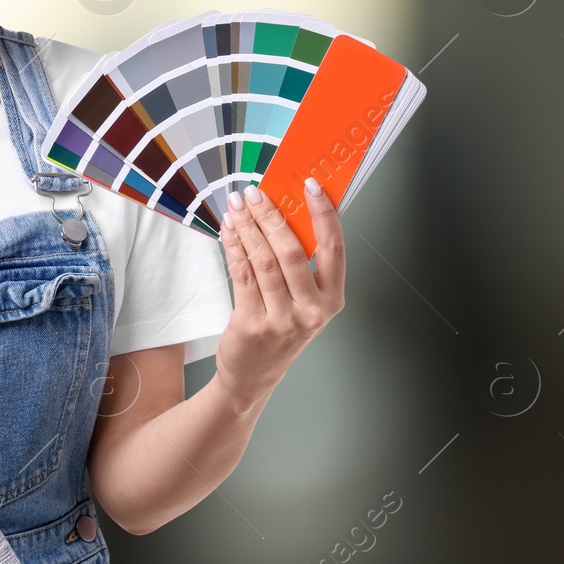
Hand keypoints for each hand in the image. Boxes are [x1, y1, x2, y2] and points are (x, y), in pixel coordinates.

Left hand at [214, 178, 345, 409]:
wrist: (253, 377)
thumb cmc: (281, 331)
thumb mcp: (302, 302)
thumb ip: (300, 264)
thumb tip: (286, 210)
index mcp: (332, 299)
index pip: (334, 249)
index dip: (324, 214)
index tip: (310, 186)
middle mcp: (312, 311)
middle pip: (292, 251)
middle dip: (271, 216)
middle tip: (255, 193)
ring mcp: (282, 320)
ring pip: (264, 260)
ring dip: (248, 227)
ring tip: (237, 205)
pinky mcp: (252, 323)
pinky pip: (242, 274)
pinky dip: (233, 247)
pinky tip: (228, 229)